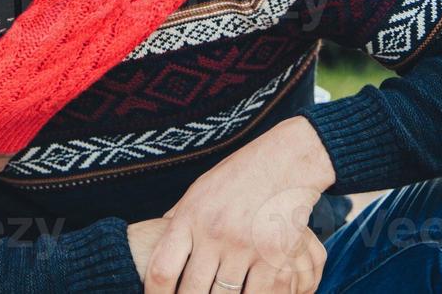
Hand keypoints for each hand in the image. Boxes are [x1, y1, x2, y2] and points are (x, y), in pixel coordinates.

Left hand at [142, 117, 333, 292]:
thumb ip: (178, 220)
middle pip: (192, 292)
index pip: (162, 269)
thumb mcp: (199, 191)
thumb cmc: (238, 177)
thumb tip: (155, 242)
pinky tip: (247, 293)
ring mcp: (246, 246)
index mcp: (191, 217)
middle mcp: (215, 233)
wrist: (286, 161)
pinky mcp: (276, 256)